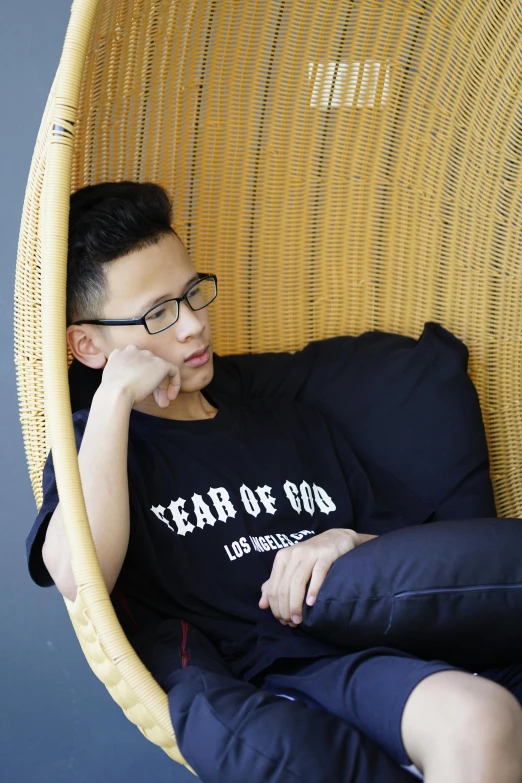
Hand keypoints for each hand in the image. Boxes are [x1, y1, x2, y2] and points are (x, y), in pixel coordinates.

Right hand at [101, 344, 180, 408]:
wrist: (116, 393)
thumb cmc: (111, 393)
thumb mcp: (113, 381)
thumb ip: (123, 377)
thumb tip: (134, 385)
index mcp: (119, 354)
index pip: (135, 364)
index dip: (140, 379)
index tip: (142, 393)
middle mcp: (133, 350)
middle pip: (148, 367)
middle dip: (153, 385)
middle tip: (156, 400)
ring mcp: (147, 356)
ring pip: (159, 370)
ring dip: (162, 388)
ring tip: (163, 404)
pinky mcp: (160, 364)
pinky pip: (173, 371)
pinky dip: (174, 383)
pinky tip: (171, 396)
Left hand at [258, 528, 376, 626]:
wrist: (337, 539)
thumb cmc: (312, 557)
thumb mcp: (291, 567)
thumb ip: (275, 584)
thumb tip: (262, 605)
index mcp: (282, 557)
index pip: (273, 587)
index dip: (275, 607)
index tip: (282, 620)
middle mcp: (294, 554)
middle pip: (284, 586)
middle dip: (285, 608)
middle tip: (292, 623)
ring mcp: (310, 553)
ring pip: (297, 582)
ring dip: (296, 604)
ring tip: (299, 619)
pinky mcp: (326, 555)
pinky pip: (318, 573)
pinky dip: (313, 590)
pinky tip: (311, 603)